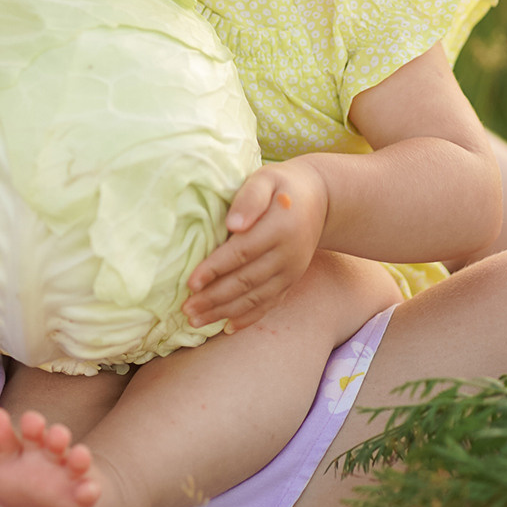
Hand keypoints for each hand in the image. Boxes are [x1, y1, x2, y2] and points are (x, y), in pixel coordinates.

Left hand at [184, 159, 328, 329]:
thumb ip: (250, 198)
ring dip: (225, 312)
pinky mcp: (291, 281)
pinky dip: (248, 318)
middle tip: (186, 309)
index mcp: (280, 227)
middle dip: (214, 298)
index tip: (191, 282)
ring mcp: (291, 271)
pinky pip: (270, 304)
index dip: (215, 269)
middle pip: (246, 281)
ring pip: (256, 298)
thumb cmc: (282, 186)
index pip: (242, 252)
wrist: (320, 199)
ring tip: (197, 320)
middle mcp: (288, 255)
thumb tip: (233, 226)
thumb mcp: (266, 179)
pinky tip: (227, 328)